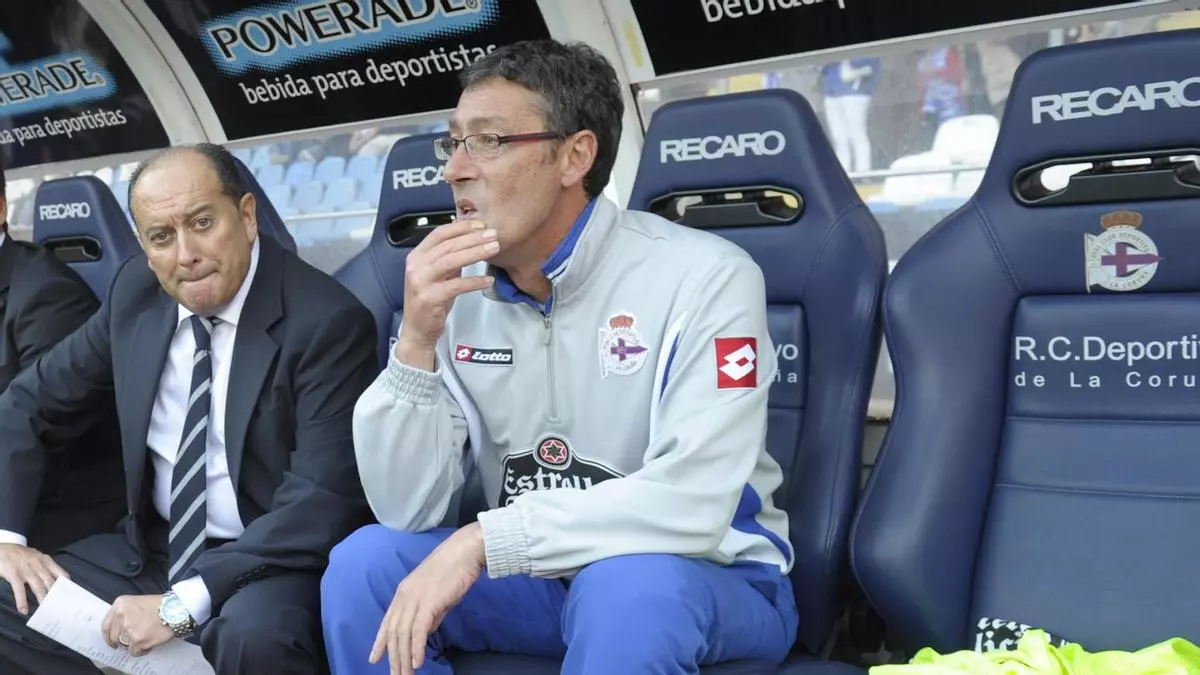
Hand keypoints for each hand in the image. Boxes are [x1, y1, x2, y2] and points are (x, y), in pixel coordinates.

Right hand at [0, 543, 68, 614]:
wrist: (1, 549)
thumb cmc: (19, 555)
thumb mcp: (35, 556)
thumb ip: (45, 567)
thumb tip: (54, 582)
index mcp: (44, 559)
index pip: (59, 572)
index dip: (65, 583)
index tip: (70, 592)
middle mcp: (37, 564)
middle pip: (50, 580)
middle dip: (55, 593)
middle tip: (59, 604)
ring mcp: (26, 569)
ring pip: (37, 585)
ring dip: (42, 598)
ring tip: (45, 608)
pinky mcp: (14, 574)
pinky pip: (19, 589)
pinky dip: (22, 601)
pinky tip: (24, 609)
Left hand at [102, 595, 173, 656]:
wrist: (176, 610)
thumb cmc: (161, 605)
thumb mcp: (138, 601)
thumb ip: (125, 613)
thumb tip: (119, 628)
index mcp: (120, 604)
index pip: (106, 625)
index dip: (108, 635)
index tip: (111, 640)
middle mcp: (121, 616)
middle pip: (114, 636)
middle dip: (123, 640)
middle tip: (132, 640)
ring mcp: (128, 629)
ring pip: (124, 645)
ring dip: (133, 644)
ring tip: (145, 638)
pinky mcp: (137, 641)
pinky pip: (134, 651)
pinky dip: (142, 650)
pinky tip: (149, 642)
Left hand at [370, 523, 485, 674]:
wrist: (464, 552)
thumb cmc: (453, 571)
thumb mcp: (436, 595)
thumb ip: (430, 614)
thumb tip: (426, 632)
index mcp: (403, 593)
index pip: (387, 622)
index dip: (380, 642)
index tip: (374, 659)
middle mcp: (404, 596)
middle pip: (393, 632)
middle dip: (393, 658)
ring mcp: (415, 599)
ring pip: (403, 634)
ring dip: (403, 658)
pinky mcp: (429, 602)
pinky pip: (418, 630)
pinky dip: (416, 648)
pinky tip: (417, 662)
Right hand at [397, 220, 498, 367]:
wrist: (417, 329)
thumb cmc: (430, 301)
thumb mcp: (438, 275)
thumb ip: (449, 258)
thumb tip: (470, 241)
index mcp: (417, 256)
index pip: (439, 234)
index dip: (461, 227)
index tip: (480, 225)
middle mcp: (416, 266)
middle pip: (448, 245)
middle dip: (473, 238)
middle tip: (493, 235)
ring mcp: (421, 281)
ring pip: (451, 260)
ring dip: (476, 253)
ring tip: (494, 249)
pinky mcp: (430, 297)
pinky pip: (457, 285)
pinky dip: (474, 281)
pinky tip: (488, 280)